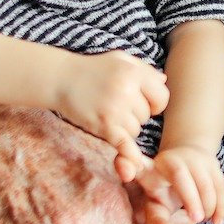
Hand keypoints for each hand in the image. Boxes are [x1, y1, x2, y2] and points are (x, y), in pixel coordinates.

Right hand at [54, 51, 167, 174]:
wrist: (60, 78)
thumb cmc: (92, 69)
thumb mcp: (119, 59)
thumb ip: (144, 69)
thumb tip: (163, 81)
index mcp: (134, 72)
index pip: (162, 97)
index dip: (155, 102)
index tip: (143, 102)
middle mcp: (127, 90)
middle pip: (147, 116)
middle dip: (135, 114)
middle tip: (116, 105)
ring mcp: (115, 109)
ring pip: (135, 131)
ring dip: (125, 128)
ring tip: (107, 113)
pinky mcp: (104, 125)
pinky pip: (125, 145)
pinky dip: (130, 156)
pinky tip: (135, 164)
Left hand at [135, 145, 223, 223]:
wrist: (186, 160)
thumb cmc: (163, 191)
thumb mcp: (153, 203)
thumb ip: (156, 221)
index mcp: (148, 170)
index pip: (137, 167)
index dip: (127, 166)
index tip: (129, 178)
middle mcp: (170, 160)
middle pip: (179, 175)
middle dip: (189, 197)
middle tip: (195, 220)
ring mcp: (192, 159)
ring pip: (202, 180)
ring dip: (207, 204)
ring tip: (205, 221)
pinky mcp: (211, 163)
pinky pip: (219, 184)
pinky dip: (220, 205)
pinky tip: (217, 222)